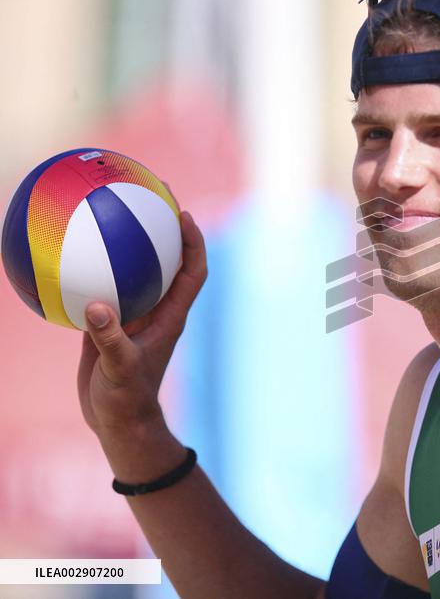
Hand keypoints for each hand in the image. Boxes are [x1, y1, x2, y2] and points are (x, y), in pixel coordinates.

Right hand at [76, 210, 207, 437]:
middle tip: (152, 195)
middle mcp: (157, 310)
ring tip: (113, 210)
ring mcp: (135, 315)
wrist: (117, 422)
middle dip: (165, 227)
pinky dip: (93, 270)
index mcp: (170, 316)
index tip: (183, 213)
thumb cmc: (126, 399)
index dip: (194, 242)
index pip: (193, 271)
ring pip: (138, 270)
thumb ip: (109, 340)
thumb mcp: (118, 369)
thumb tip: (97, 308)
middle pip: (169, 259)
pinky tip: (67, 254)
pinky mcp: (112, 323)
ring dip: (131, 242)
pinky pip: (106, 287)